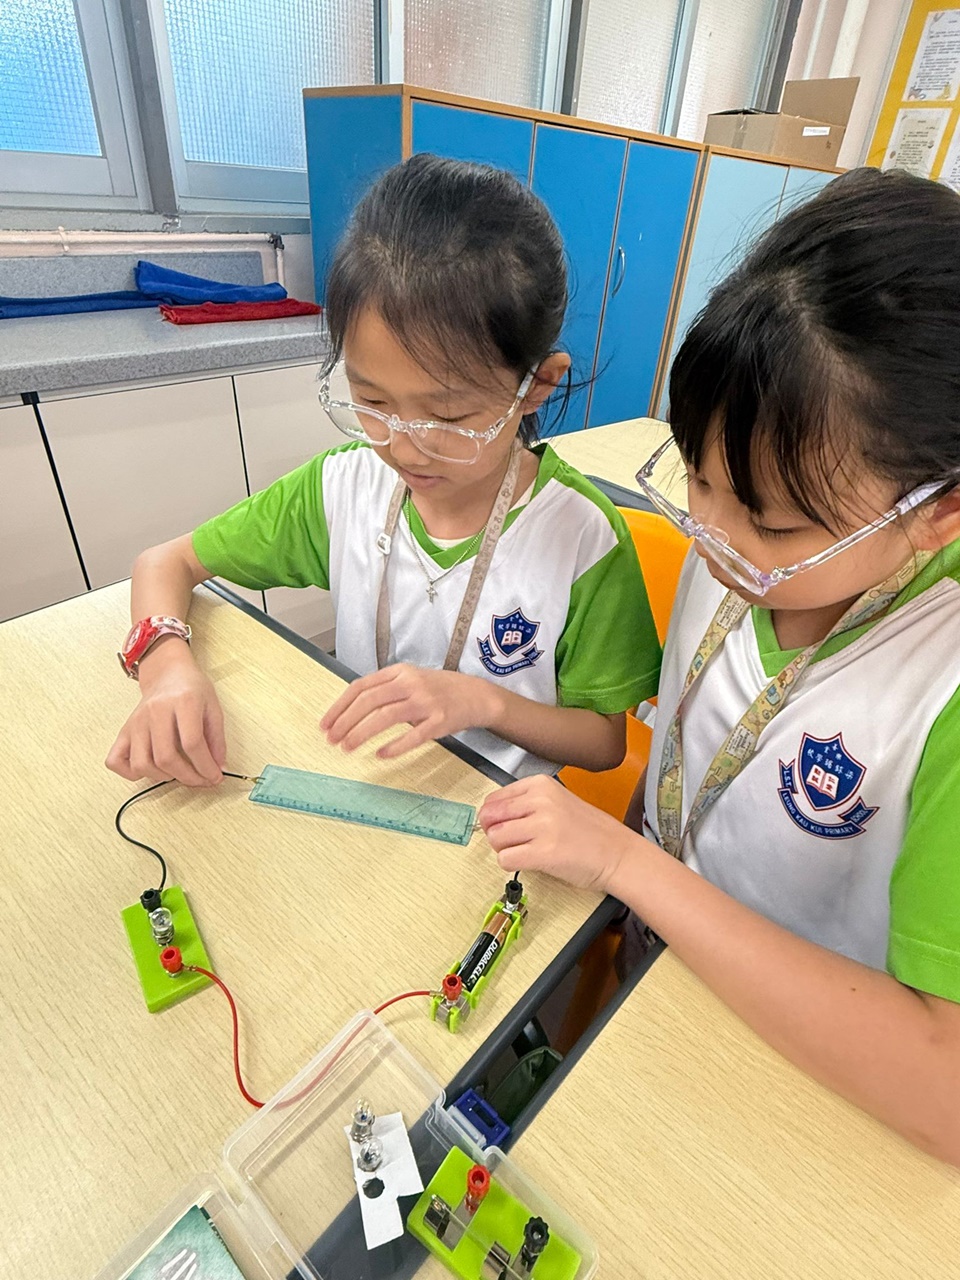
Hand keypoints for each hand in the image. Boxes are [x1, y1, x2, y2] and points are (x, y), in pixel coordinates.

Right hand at [106, 646, 225, 785]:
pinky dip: (131, 773)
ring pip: (142, 764)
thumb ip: (217, 739)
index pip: (192, 743)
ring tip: (179, 773)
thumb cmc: (191, 688)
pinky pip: (115, 760)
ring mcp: (136, 722)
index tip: (215, 777)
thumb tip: (218, 768)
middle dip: (188, 777)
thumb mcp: (213, 708)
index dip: (205, 767)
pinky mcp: (124, 730)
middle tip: (201, 780)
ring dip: (163, 778)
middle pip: (166, 758)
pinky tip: (150, 769)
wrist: (167, 672)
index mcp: (182, 702)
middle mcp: (155, 711)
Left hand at [321, 664, 498, 758]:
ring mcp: (426, 702)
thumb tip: (349, 710)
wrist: (476, 695)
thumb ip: (384, 690)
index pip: (361, 686)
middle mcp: (411, 684)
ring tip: (348, 747)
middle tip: (332, 739)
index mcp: (399, 672)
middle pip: (370, 700)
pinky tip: (380, 754)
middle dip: (346, 721)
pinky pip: (413, 736)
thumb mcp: (409, 680)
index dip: (340, 706)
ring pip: (386, 716)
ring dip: (362, 733)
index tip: (326, 724)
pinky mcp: (440, 721)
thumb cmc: (438, 690)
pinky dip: (394, 746)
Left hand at [479, 775, 633, 891]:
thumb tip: (489, 816)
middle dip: (495, 833)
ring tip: (524, 851)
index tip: (502, 825)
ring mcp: (543, 826)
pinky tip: (529, 862)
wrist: (618, 853)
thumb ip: (525, 804)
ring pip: (495, 838)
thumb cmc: (590, 831)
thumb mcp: (557, 802)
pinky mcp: (544, 852)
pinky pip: (505, 859)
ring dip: (504, 849)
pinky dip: (511, 864)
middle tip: (512, 841)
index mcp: (541, 785)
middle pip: (490, 818)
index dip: (493, 817)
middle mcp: (540, 801)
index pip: (494, 799)